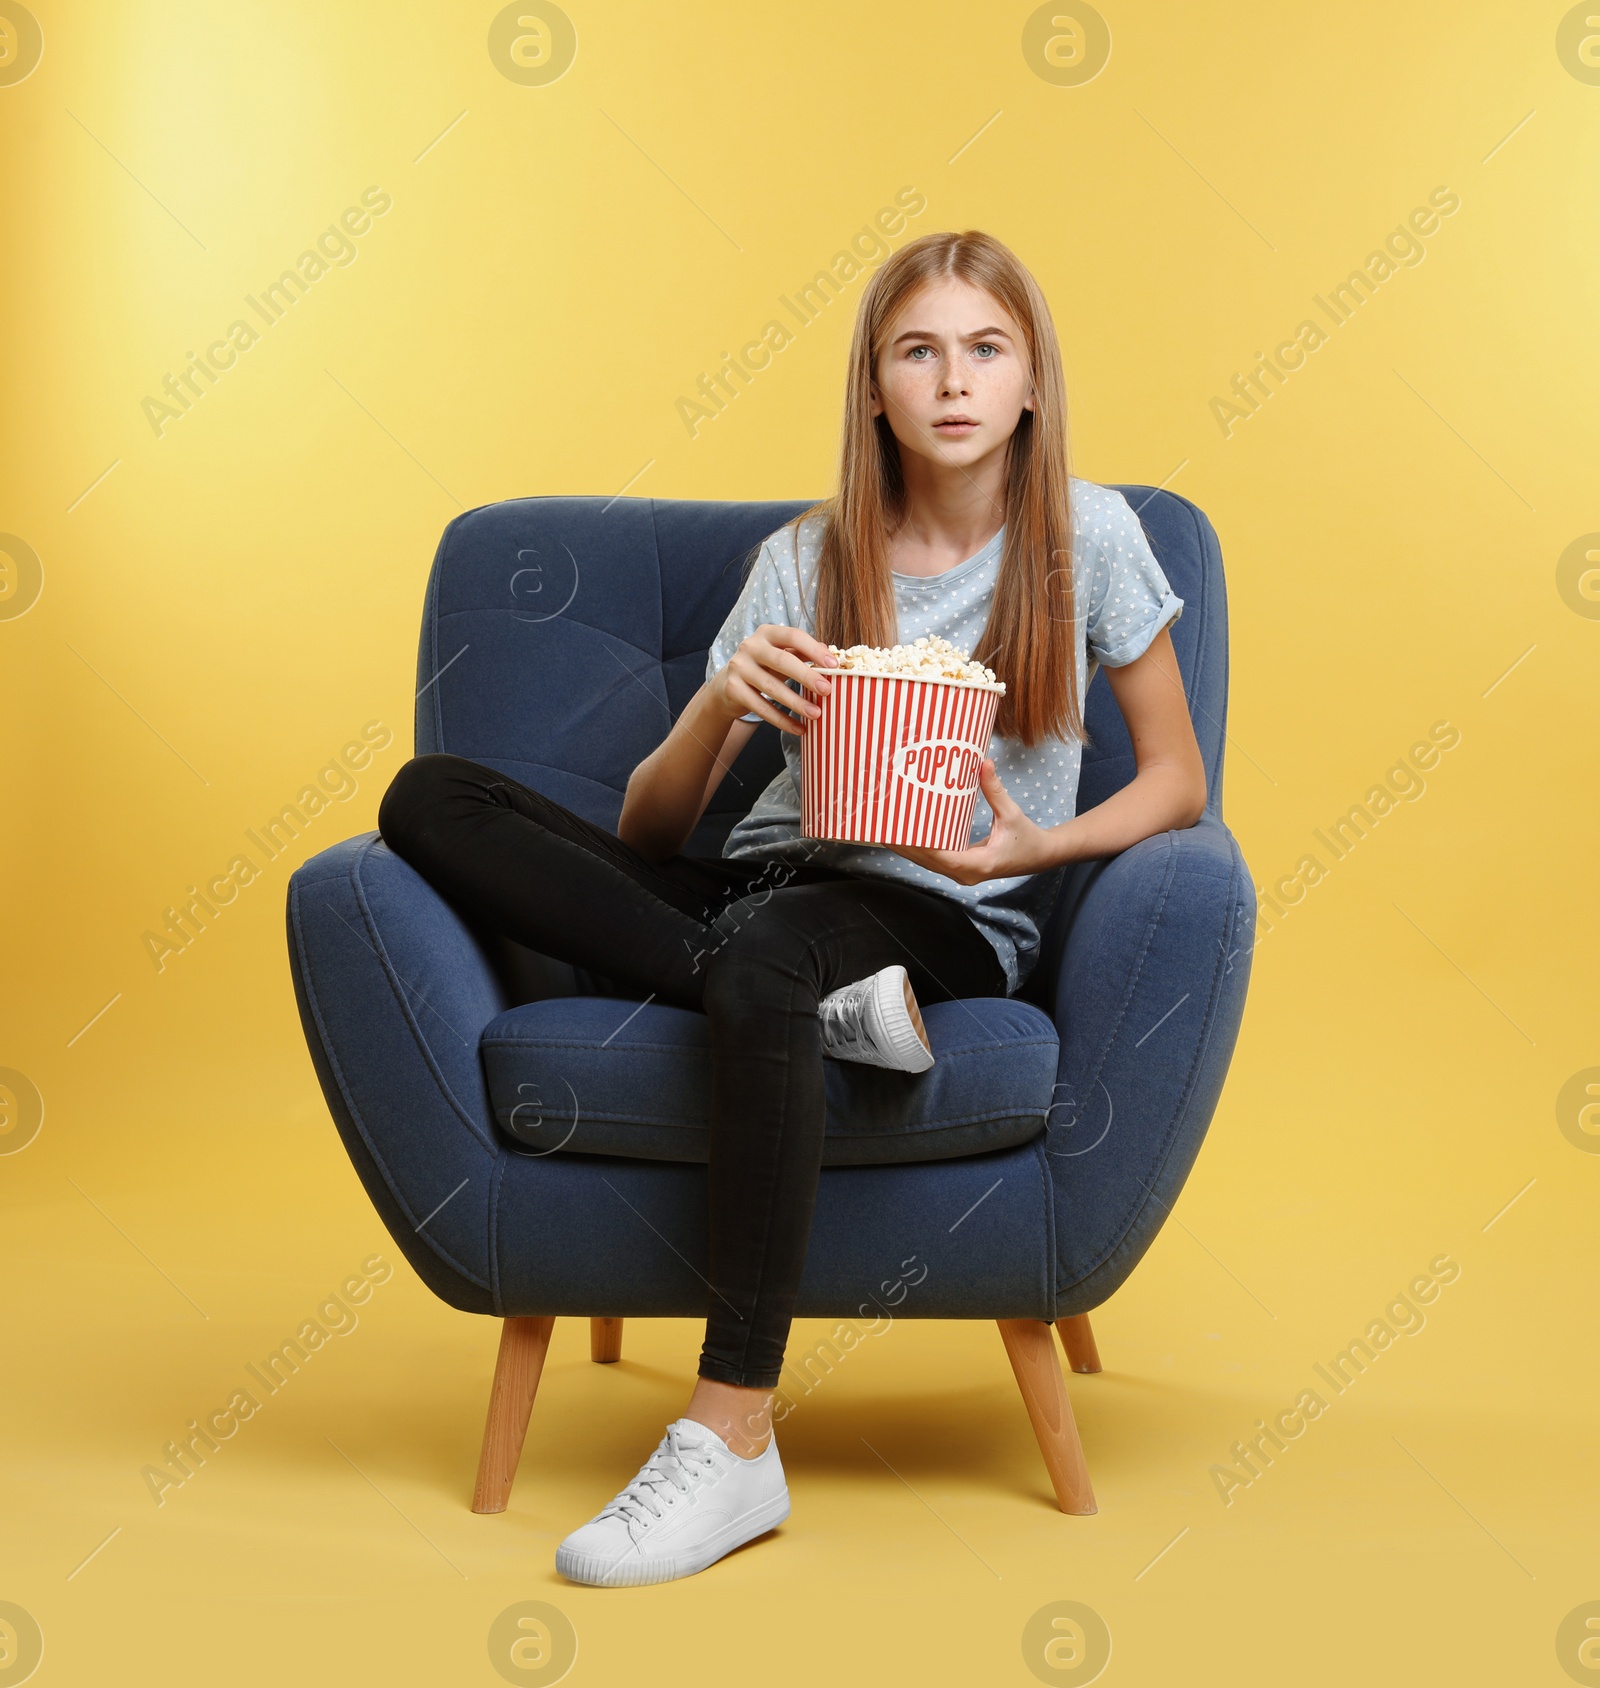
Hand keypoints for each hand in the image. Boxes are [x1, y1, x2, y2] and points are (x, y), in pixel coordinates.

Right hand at [709, 623, 837, 735]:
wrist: (727, 685)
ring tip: (816, 714)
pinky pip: (761, 707)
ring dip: (796, 702)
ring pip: (771, 687)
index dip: (814, 650)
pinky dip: (782, 720)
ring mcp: (739, 668)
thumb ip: (802, 653)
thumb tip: (829, 654)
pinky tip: (799, 728)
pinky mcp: (733, 689)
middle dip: (806, 676)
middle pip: (781, 660)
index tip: (833, 665)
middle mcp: (750, 646)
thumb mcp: (781, 656)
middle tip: (827, 690)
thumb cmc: (764, 667)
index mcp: (767, 633)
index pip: (793, 636)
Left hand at [888, 759, 1059, 884]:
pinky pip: (935, 860)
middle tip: (883, 826)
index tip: (902, 831)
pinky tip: (904, 836)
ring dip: (908, 849)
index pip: (942, 857)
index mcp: (979, 864)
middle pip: (928, 862)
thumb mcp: (1011, 813)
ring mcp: (961, 874)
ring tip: (886, 831)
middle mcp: (966, 874)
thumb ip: (995, 791)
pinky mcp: (960, 868)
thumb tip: (984, 763)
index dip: (920, 845)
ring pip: (928, 864)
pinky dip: (919, 849)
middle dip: (905, 846)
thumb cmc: (1027, 837)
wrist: (1039, 856)